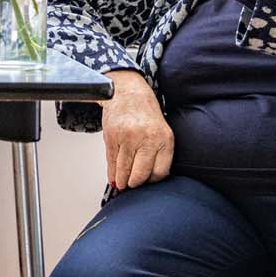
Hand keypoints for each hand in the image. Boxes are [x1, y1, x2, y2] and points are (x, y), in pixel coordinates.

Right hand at [101, 72, 173, 189]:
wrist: (126, 92)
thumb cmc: (145, 113)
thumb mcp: (161, 131)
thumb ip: (158, 153)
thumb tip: (149, 179)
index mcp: (164, 138)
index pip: (160, 172)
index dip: (152, 180)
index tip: (147, 181)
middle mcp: (147, 138)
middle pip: (140, 175)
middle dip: (135, 184)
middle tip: (133, 185)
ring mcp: (128, 137)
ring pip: (124, 170)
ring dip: (122, 181)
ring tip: (122, 184)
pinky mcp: (112, 136)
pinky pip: (111, 161)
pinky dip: (112, 172)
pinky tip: (114, 177)